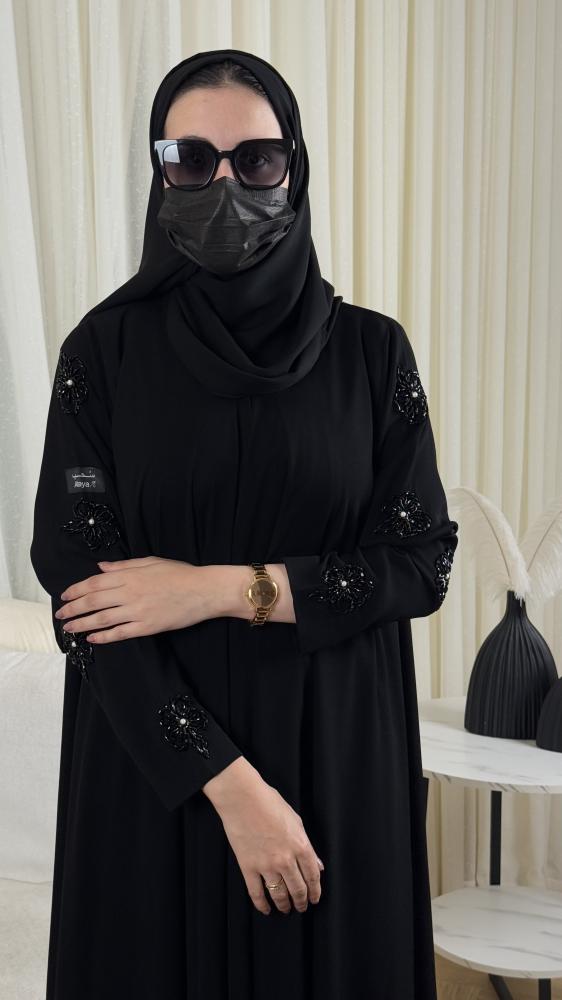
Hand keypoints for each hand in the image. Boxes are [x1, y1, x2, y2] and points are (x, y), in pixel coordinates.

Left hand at [55, 556, 219, 643]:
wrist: (204, 590)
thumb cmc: (180, 574)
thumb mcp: (150, 562)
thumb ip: (124, 566)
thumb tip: (101, 567)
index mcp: (130, 575)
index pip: (95, 583)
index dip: (77, 590)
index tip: (65, 596)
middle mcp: (130, 593)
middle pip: (93, 601)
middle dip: (73, 608)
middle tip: (60, 615)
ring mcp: (138, 611)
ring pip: (102, 619)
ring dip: (82, 624)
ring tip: (69, 629)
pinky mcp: (148, 627)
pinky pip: (120, 633)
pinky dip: (104, 637)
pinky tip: (92, 639)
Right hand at [202, 758, 324, 915]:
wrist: (243, 798)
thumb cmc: (270, 803)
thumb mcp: (296, 821)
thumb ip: (308, 845)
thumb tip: (318, 864)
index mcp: (300, 845)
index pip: (313, 876)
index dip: (316, 891)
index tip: (315, 898)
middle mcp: (285, 859)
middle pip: (298, 889)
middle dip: (301, 902)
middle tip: (302, 907)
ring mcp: (266, 865)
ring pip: (279, 894)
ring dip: (284, 905)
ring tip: (285, 909)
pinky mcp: (248, 867)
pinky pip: (256, 893)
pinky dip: (262, 904)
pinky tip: (266, 909)